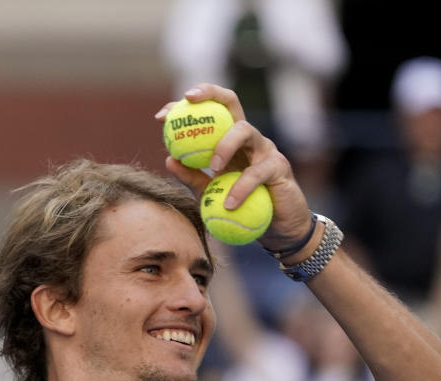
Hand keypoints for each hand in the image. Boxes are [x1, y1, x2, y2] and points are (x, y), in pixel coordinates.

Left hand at [155, 83, 311, 250]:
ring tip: (212, 167)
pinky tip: (229, 203)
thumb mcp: (211, 193)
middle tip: (188, 100)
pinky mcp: (279, 166)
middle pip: (231, 101)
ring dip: (224, 145)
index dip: (186, 108)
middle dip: (209, 94)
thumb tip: (168, 160)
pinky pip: (257, 173)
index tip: (161, 116)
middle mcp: (247, 137)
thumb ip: (192, 177)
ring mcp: (264, 148)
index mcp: (228, 139)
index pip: (209, 112)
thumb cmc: (242, 207)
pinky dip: (241, 188)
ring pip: (244, 130)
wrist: (276, 226)